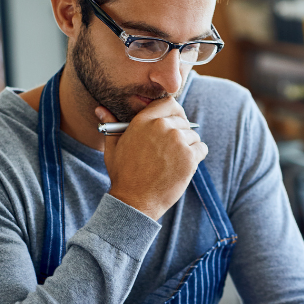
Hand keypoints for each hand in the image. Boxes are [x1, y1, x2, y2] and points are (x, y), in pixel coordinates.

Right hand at [96, 98, 206, 220]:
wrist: (135, 200)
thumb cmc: (123, 175)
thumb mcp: (113, 147)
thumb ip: (111, 125)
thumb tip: (101, 109)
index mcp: (144, 121)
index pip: (169, 102)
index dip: (174, 112)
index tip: (173, 122)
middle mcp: (162, 126)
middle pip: (183, 120)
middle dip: (180, 133)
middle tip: (171, 150)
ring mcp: (177, 141)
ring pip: (193, 135)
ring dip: (188, 146)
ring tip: (173, 161)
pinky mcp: (189, 157)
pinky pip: (202, 148)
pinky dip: (197, 156)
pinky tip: (183, 166)